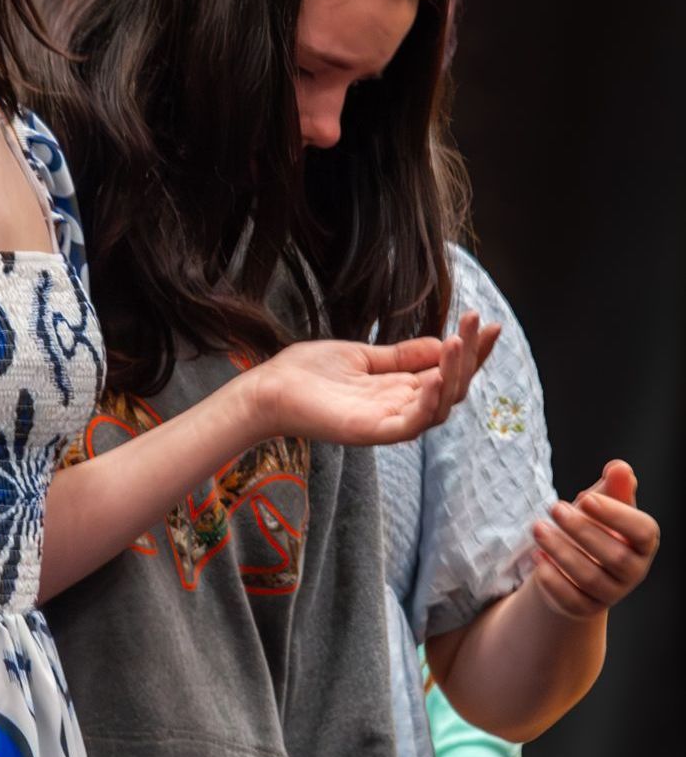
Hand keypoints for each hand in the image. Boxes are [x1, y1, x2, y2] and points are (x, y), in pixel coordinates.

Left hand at [250, 312, 499, 445]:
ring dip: (454, 374)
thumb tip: (441, 344)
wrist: (268, 389)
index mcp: (399, 389)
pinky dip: (428, 403)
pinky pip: (411, 425)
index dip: (471, 351)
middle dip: (471, 356)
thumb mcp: (362, 356)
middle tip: (479, 324)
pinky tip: (435, 377)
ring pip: (439, 405)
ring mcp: (387, 422)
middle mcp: (400, 408)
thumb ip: (401, 355)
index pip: (447, 372)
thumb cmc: (308, 374)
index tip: (488, 324)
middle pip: (452, 388)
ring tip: (458, 343)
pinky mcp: (370, 432)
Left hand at [531, 459, 659, 618]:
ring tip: (538, 528)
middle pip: (615, 556)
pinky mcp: (584, 607)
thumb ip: (613, 488)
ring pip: (590, 578)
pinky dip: (553, 578)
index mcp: (641, 543)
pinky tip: (537, 557)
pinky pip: (571, 599)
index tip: (586, 499)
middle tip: (554, 507)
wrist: (571, 563)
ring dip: (561, 551)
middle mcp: (632, 571)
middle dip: (582, 531)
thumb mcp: (601, 505)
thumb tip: (620, 467)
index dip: (617, 516)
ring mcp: (610, 593)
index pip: (643, 531)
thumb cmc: (592, 527)